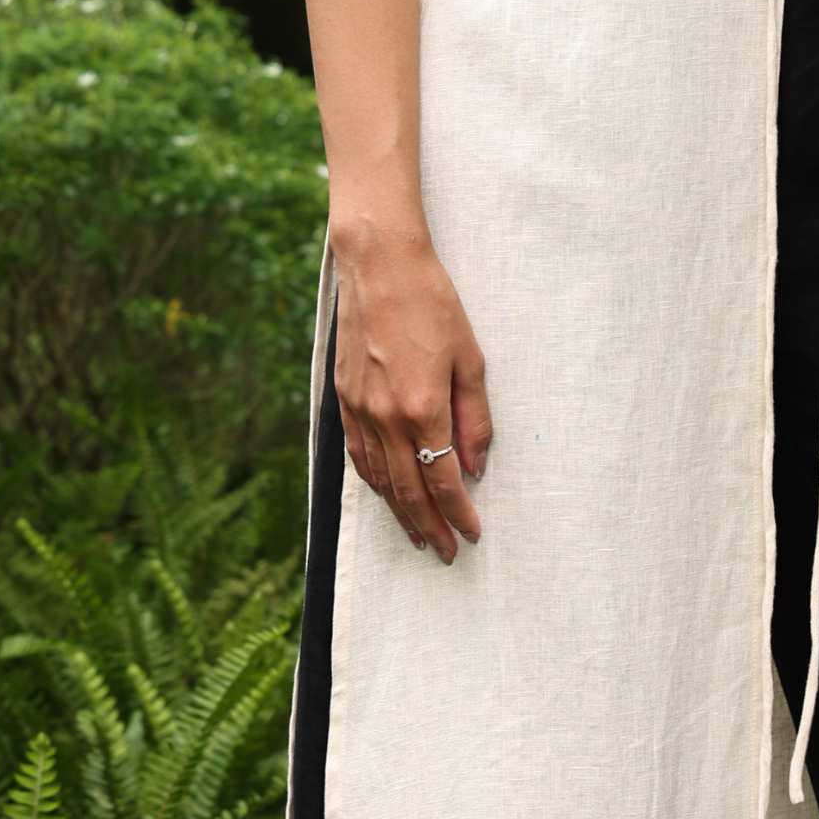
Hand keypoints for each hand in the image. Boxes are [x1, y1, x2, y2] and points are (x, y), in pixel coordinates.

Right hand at [332, 232, 492, 559]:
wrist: (379, 266)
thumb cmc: (432, 304)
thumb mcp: (471, 359)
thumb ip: (474, 418)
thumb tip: (475, 466)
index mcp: (423, 407)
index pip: (443, 479)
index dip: (459, 513)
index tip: (472, 535)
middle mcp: (387, 417)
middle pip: (408, 490)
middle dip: (430, 526)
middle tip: (446, 552)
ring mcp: (360, 410)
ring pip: (379, 479)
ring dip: (400, 513)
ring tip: (419, 535)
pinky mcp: (343, 399)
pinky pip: (358, 456)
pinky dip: (374, 483)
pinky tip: (386, 496)